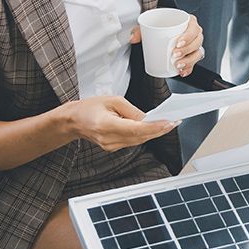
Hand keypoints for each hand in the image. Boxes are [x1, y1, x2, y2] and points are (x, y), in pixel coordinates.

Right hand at [58, 95, 175, 151]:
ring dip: (154, 133)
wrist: (73, 121)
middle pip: (140, 137)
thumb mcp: (112, 100)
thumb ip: (132, 111)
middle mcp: (108, 139)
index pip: (135, 129)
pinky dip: (144, 135)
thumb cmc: (89, 107)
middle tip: (175, 122)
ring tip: (168, 123)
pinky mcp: (113, 148)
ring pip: (139, 141)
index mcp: (105, 124)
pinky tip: (153, 128)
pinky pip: (133, 142)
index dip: (154, 127)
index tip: (168, 123)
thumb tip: (149, 118)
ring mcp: (110, 146)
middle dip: (159, 130)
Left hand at [130, 15, 204, 76]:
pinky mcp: (192, 54)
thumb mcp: (151, 24)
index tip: (177, 43)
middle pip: (197, 42)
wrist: (164, 30)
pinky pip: (194, 62)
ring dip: (189, 61)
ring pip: (197, 53)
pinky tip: (181, 71)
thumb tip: (132, 38)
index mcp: (188, 22)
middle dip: (186, 50)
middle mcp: (194, 33)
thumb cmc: (163, 24)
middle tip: (174, 54)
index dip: (188, 37)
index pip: (193, 28)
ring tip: (177, 65)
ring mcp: (195, 44)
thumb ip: (140, 30)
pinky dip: (189, 68)